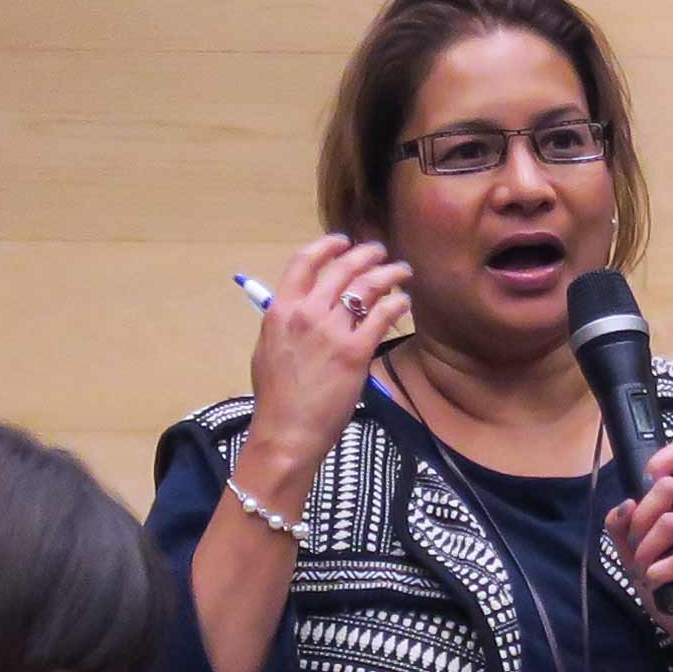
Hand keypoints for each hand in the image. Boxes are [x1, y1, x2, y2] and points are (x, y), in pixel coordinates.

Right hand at [239, 232, 405, 496]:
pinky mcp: (355, 352)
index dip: (327, 246)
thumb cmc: (276, 395)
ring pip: (366, 287)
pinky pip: (382, 317)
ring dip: (388, 273)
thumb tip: (301, 305)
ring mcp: (332, 331)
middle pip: (341, 268)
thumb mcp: (268, 348)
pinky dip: (397, 304)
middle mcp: (306, 313)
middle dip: (366, 254)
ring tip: (401, 271)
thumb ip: (285, 322)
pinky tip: (404, 302)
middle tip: (381, 252)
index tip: (343, 241)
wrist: (287, 430)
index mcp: (281, 310)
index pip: (304, 262)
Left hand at [605, 438, 672, 671]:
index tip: (646, 482)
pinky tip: (660, 583)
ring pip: (669, 521)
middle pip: (666, 486)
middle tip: (637, 550)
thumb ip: (624, 527)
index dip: (660, 459)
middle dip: (639, 522)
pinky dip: (660, 573)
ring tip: (648, 571)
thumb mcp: (637, 553)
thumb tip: (624, 505)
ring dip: (647, 551)